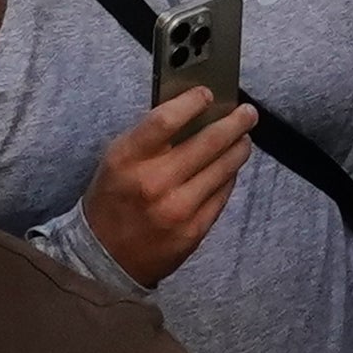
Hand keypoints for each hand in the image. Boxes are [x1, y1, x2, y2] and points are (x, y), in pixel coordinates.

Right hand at [82, 86, 260, 284]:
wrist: (104, 259)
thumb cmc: (112, 200)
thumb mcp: (116, 161)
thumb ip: (149, 137)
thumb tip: (192, 111)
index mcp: (127, 159)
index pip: (166, 119)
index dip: (192, 102)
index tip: (207, 94)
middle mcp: (153, 183)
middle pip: (207, 142)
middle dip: (234, 123)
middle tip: (247, 112)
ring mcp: (177, 209)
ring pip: (223, 168)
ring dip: (239, 147)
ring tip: (245, 137)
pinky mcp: (193, 230)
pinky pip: (222, 194)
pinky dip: (229, 176)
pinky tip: (231, 167)